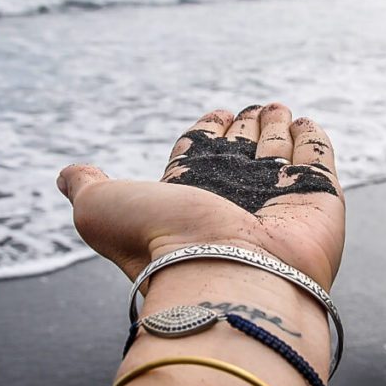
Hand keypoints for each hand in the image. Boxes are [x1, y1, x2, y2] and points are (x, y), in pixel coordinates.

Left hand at [56, 103, 344, 289]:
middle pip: (242, 151)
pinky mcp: (318, 199)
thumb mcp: (101, 209)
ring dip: (277, 126)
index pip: (201, 152)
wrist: (228, 278)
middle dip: (247, 127)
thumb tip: (68, 175)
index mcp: (187, 197)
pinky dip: (314, 139)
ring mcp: (277, 199)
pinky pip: (318, 158)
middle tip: (253, 108)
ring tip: (276, 108)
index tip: (216, 114)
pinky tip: (306, 123)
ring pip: (279, 151)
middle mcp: (233, 198)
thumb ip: (85, 185)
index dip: (208, 131)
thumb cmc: (161, 246)